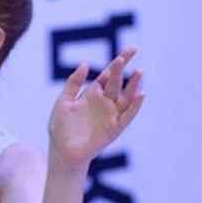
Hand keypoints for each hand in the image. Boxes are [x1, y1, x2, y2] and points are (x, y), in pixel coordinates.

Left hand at [47, 48, 144, 167]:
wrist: (62, 152)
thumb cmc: (61, 128)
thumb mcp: (63, 101)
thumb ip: (73, 83)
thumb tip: (85, 63)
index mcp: (93, 94)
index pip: (110, 74)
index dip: (120, 61)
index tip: (132, 50)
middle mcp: (105, 102)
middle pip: (117, 82)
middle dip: (123, 69)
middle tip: (127, 56)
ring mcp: (111, 115)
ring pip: (126, 97)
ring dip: (134, 85)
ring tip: (139, 72)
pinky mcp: (114, 128)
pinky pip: (127, 116)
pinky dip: (135, 106)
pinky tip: (140, 95)